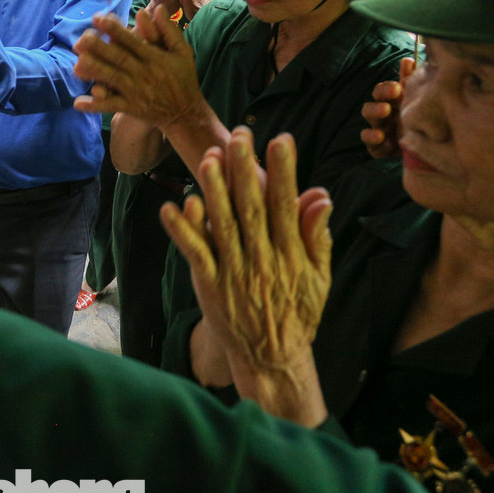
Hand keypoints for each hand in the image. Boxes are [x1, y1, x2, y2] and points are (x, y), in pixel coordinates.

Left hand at [72, 9, 206, 129]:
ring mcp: (136, 92)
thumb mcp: (183, 52)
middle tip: (82, 38)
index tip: (99, 18)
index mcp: (154, 57)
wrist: (186, 112)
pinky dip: (95, 105)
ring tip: (77, 65)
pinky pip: (111, 106)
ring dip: (95, 72)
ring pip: (113, 79)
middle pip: (119, 58)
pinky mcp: (131, 108)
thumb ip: (169, 30)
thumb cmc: (183, 78)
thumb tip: (158, 7)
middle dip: (100, 48)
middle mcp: (144, 73)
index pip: (132, 41)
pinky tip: (78, 103)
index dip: (115, 30)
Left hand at [161, 129, 331, 426]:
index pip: (286, 206)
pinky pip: (196, 253)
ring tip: (208, 158)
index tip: (281, 140)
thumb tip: (321, 196)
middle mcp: (263, 261)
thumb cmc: (298, 312)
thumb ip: (317, 236)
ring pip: (223, 225)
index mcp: (291, 255)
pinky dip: (183, 231)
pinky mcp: (210, 285)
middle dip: (246, 170)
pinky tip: (172, 206)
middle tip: (240, 134)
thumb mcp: (320, 276)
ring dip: (214, 191)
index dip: (284, 172)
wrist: (272, 358)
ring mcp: (234, 273)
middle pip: (252, 208)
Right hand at [360, 57, 413, 157]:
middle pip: (374, 101)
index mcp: (391, 103)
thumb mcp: (415, 102)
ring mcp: (378, 130)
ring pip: (369, 118)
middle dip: (381, 97)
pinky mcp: (377, 148)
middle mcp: (382, 115)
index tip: (397, 87)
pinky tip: (381, 136)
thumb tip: (408, 59)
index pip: (383, 91)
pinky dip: (372, 138)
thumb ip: (410, 81)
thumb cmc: (416, 123)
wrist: (424, 151)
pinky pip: (370, 142)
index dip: (387, 88)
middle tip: (393, 93)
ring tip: (384, 111)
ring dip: (375, 112)